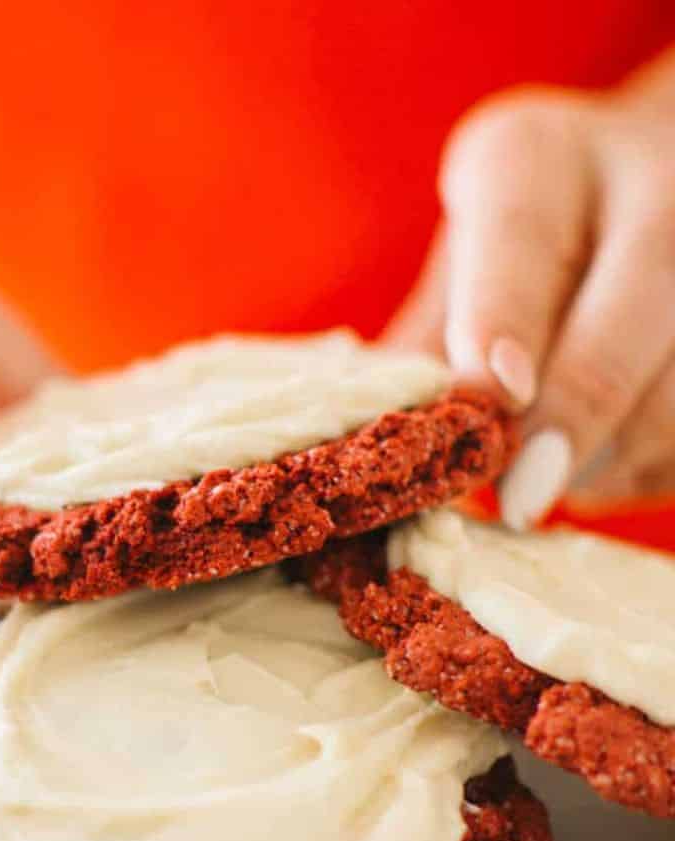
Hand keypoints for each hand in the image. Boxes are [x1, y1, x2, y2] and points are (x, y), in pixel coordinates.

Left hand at [388, 54, 674, 526]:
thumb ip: (422, 355)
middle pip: (637, 290)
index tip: (493, 395)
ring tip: (546, 486)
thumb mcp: (454, 282)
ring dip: (617, 448)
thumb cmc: (509, 266)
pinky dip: (651, 462)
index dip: (506, 317)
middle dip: (580, 404)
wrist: (632, 206)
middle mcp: (646, 172)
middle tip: (524, 494)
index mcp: (533, 158)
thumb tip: (381, 448)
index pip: (520, 236)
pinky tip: (606, 464)